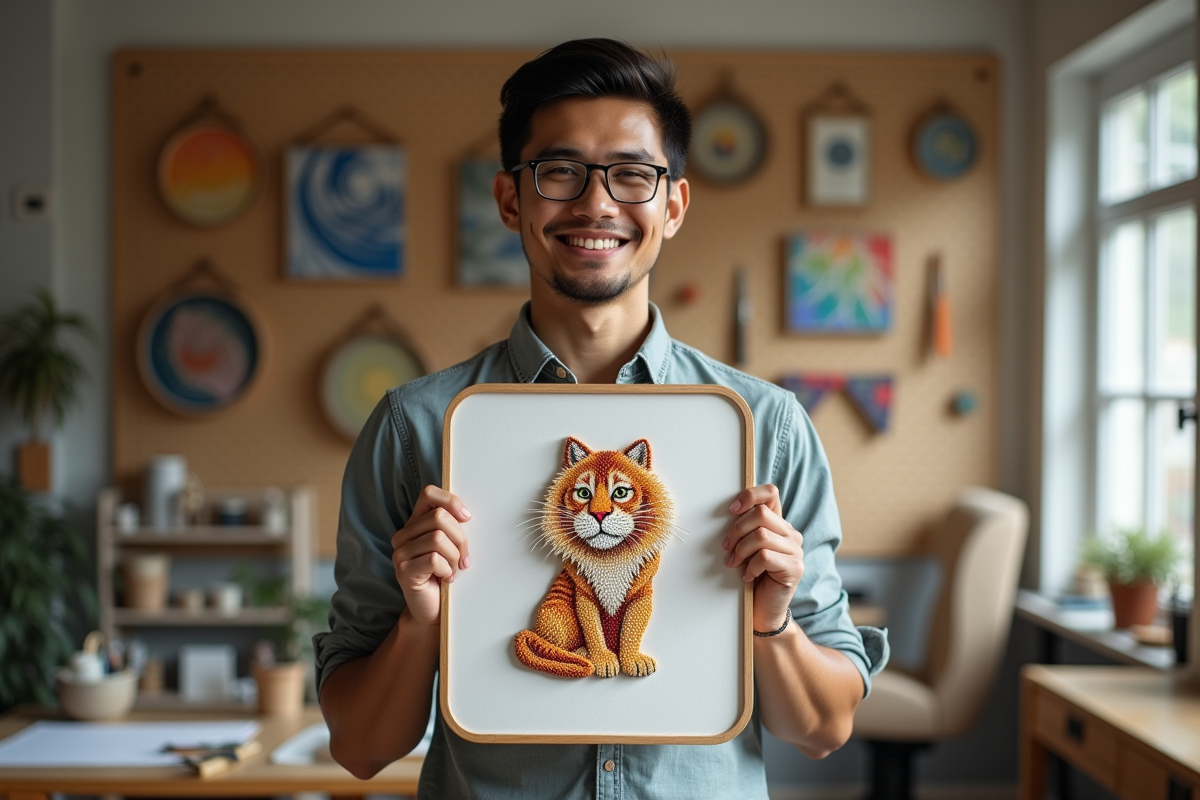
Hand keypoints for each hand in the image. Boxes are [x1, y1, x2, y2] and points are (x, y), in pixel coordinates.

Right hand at [390, 486, 471, 625]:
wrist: (434, 610)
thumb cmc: (445, 575)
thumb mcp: (451, 546)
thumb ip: (452, 527)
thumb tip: (466, 514)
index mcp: (415, 523)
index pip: (429, 494)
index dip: (451, 501)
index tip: (467, 517)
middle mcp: (403, 535)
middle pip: (440, 517)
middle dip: (460, 538)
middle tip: (463, 559)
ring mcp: (400, 553)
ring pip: (439, 538)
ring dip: (454, 557)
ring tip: (452, 570)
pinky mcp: (404, 571)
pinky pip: (434, 559)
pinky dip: (447, 570)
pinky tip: (445, 578)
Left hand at [721, 484, 803, 632]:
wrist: (762, 612)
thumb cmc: (750, 578)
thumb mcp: (745, 548)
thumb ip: (744, 528)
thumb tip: (727, 510)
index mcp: (778, 524)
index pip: (770, 493)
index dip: (750, 495)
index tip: (731, 510)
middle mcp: (790, 534)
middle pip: (761, 514)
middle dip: (736, 530)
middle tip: (726, 548)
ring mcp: (796, 551)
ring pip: (761, 535)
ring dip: (740, 550)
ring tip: (733, 564)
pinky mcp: (795, 568)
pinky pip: (765, 556)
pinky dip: (750, 566)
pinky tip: (746, 577)